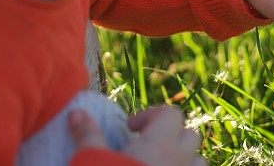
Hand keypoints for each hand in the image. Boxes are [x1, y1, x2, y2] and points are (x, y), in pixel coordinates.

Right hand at [70, 106, 205, 165]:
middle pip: (189, 135)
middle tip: (146, 148)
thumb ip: (87, 135)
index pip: (170, 114)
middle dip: (171, 136)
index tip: (130, 129)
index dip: (151, 115)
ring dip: (183, 159)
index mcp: (160, 144)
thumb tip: (76, 112)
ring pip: (197, 161)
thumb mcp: (92, 162)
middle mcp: (180, 160)